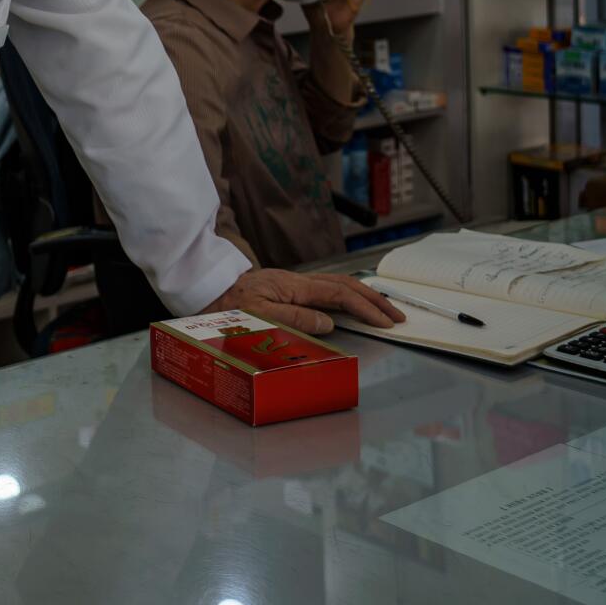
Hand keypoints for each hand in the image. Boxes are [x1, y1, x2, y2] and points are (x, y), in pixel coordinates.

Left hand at [207, 268, 404, 334]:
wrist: (207, 288)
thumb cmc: (229, 304)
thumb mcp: (260, 315)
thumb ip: (295, 319)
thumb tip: (329, 323)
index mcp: (294, 286)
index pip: (340, 295)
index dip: (366, 309)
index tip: (386, 322)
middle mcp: (298, 281)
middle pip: (345, 285)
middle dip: (374, 300)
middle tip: (397, 316)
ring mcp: (294, 284)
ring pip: (337, 285)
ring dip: (363, 297)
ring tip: (383, 310)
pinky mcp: (289, 288)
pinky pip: (326, 289)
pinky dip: (347, 297)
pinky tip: (352, 306)